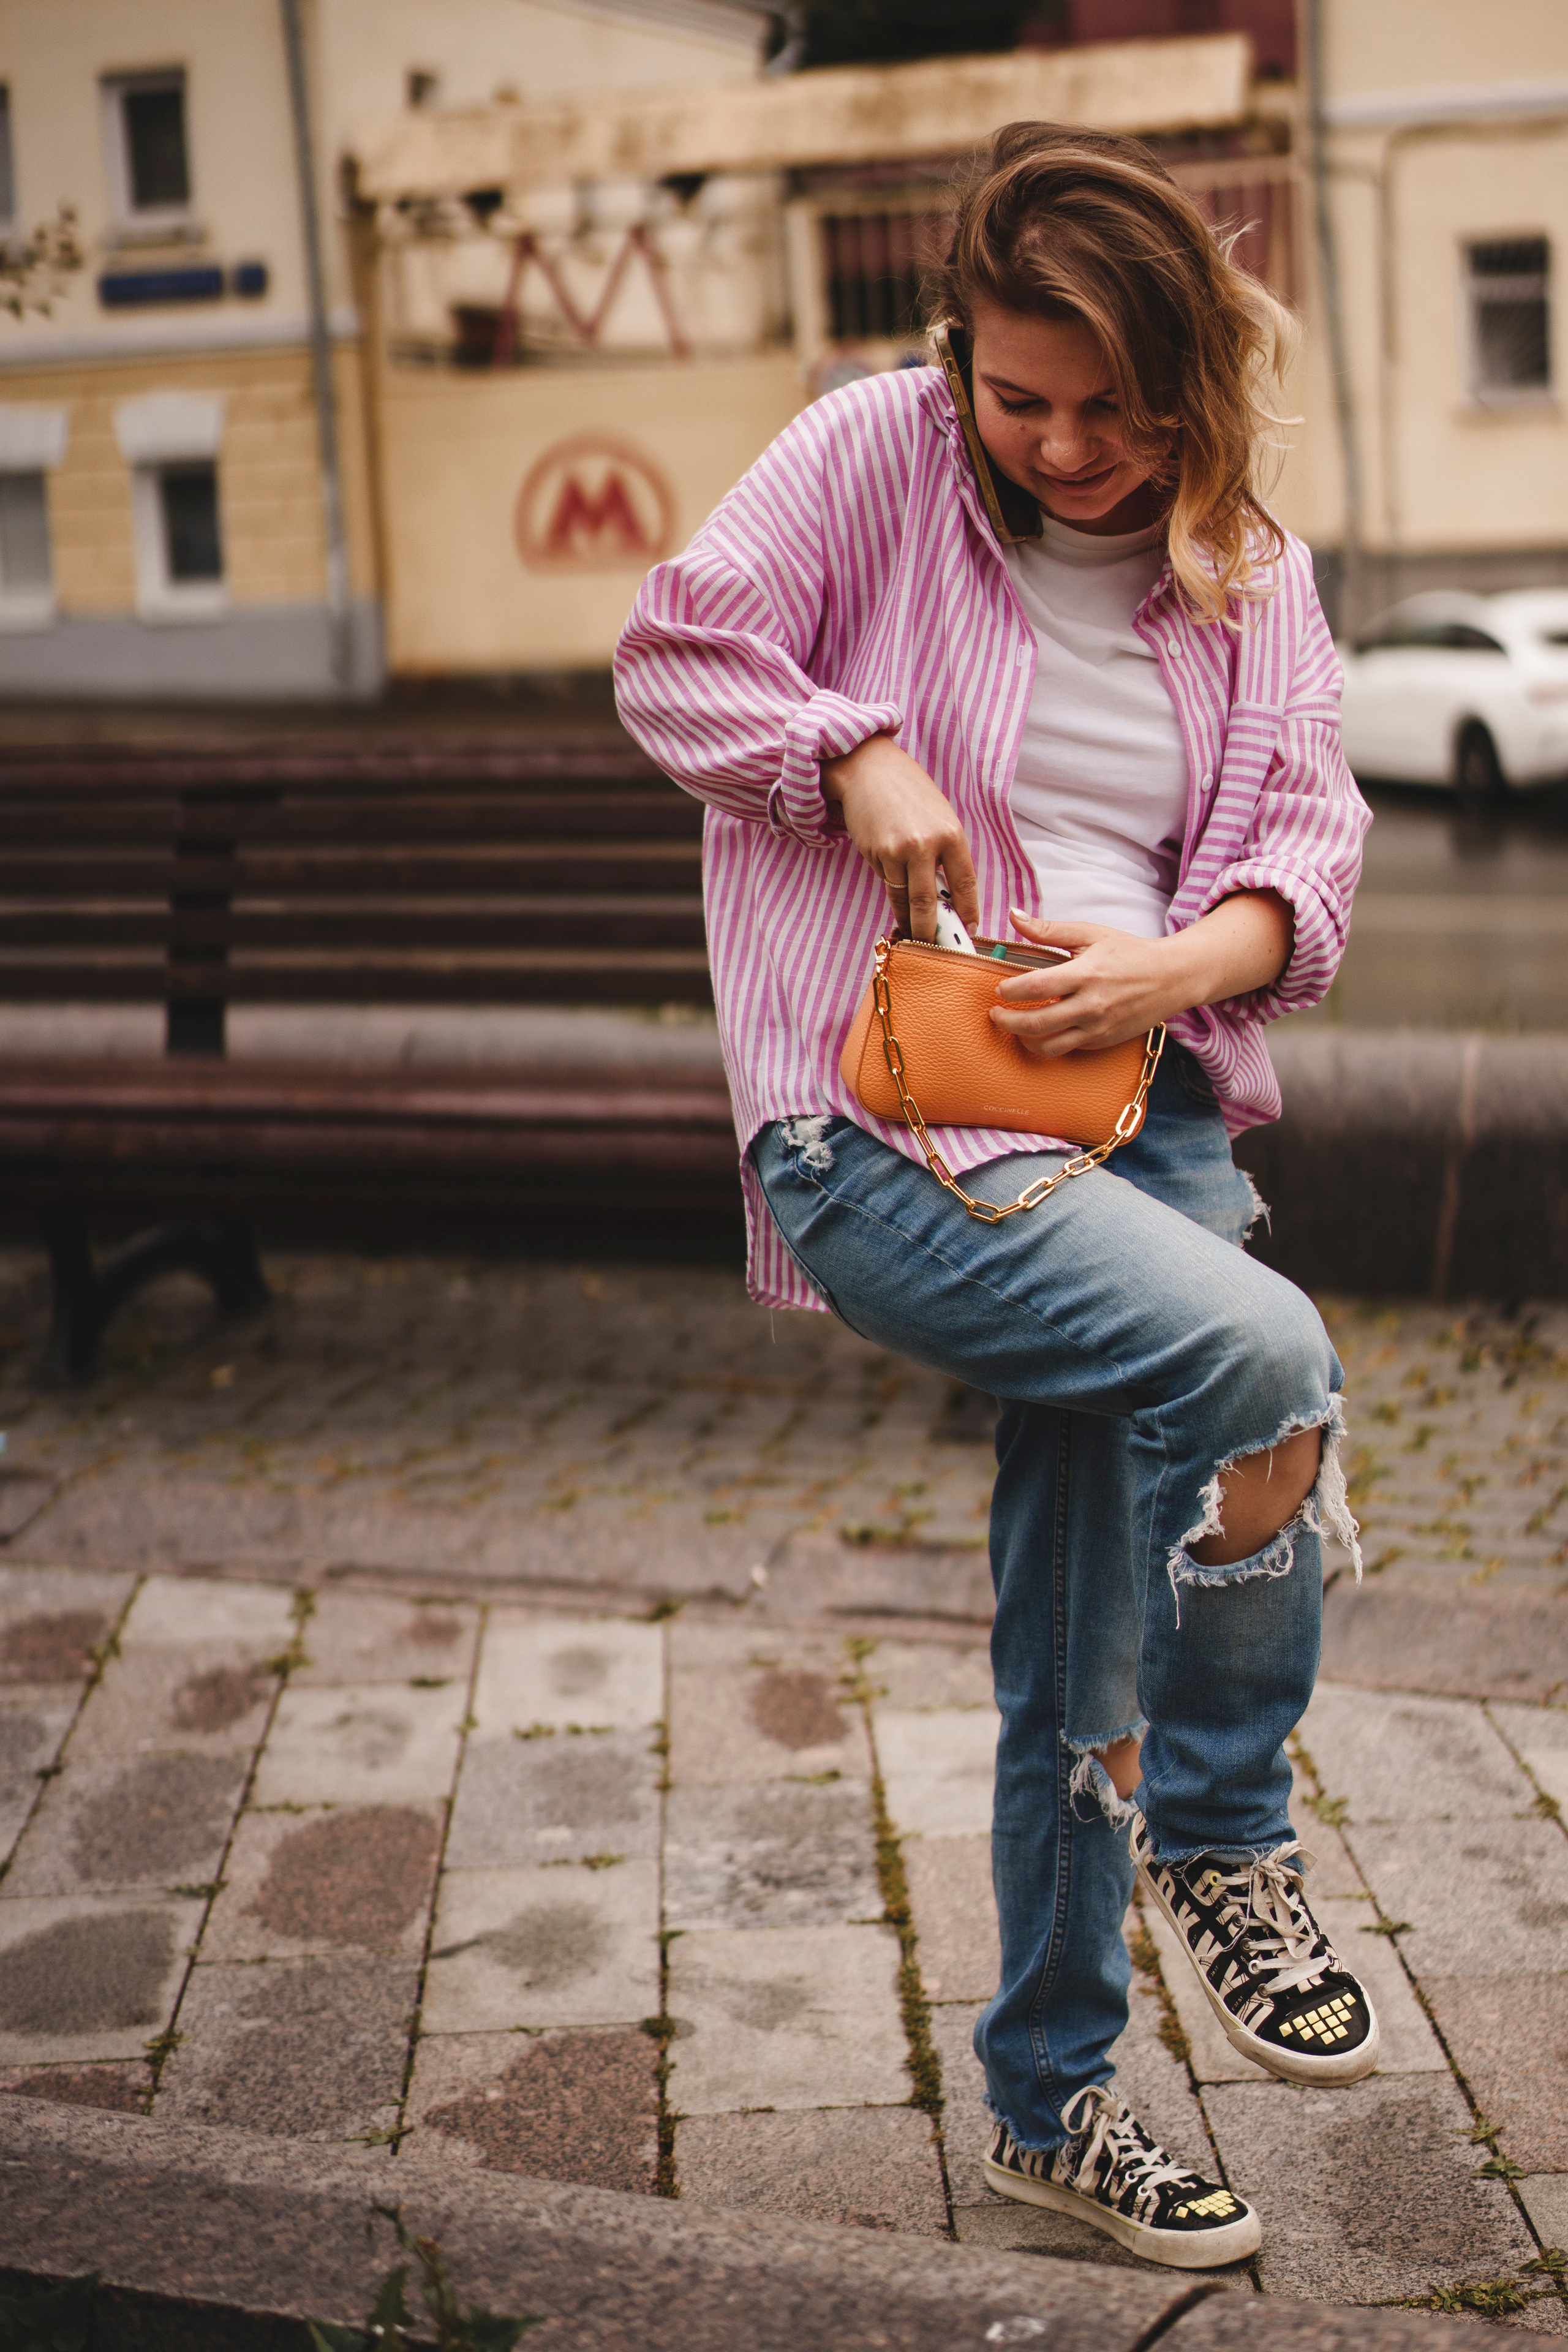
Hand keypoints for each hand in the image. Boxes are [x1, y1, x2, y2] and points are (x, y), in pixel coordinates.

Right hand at [821, 734, 978, 942]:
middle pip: (929, 903)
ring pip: (904, 900)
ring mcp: (898, 851)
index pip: (965, 884)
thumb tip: (950, 896)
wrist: (869, 769)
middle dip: (932, 932)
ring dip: (908, 921)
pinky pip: (887, 882)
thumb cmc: (909, 793)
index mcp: (952, 834)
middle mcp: (926, 845)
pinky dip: (892, 889)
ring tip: (913, 935)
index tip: (970, 930)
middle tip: (935, 949)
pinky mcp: (876, 854)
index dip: (968, 912)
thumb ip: (947, 853)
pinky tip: (892, 880)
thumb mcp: (940, 817)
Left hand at [991, 897, 1293, 1056]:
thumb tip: (1014, 916)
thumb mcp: (1090, 934)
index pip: (1037, 987)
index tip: (999, 989)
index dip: (1011, 991)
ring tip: (1015, 1026)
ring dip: (1024, 1039)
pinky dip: (1048, 1042)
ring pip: (1049, 1046)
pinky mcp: (1102, 1041)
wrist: (1173, 978)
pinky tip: (1041, 1030)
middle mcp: (1091, 1006)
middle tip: (996, 1013)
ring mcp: (1097, 1028)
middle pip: (1037, 1024)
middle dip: (1008, 1022)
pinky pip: (1067, 1048)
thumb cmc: (1130, 952)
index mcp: (1086, 975)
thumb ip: (1049, 929)